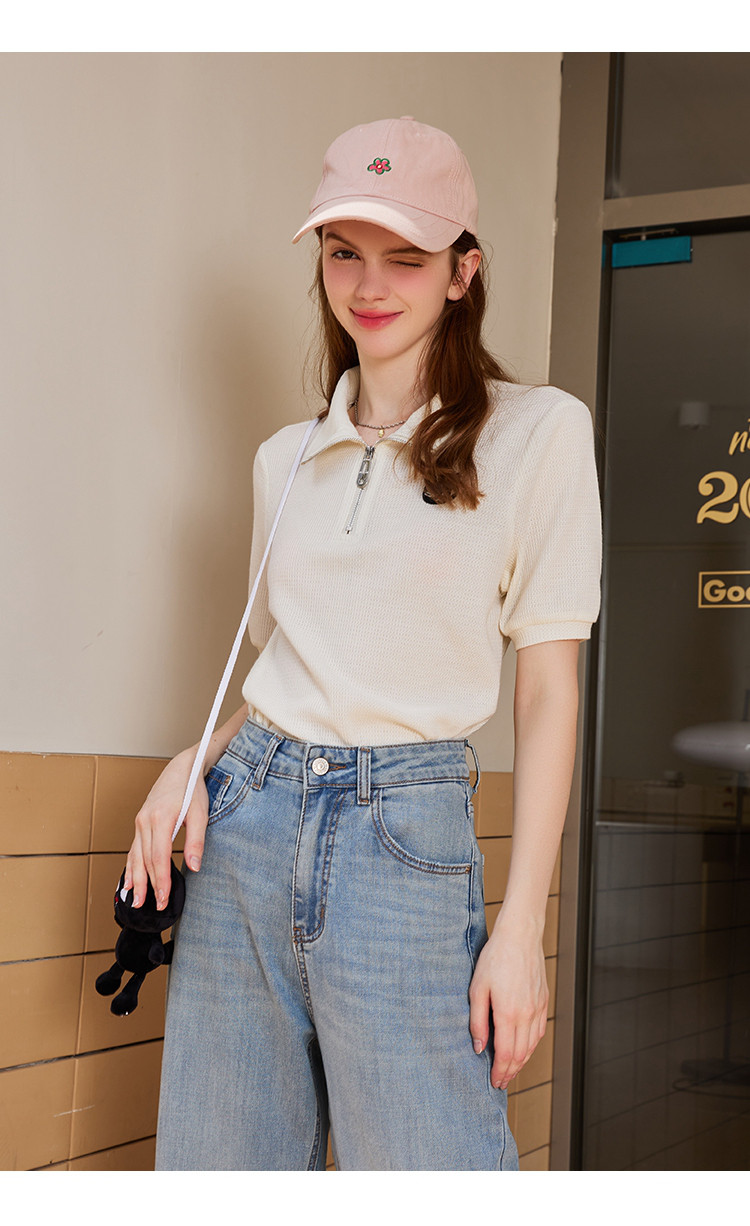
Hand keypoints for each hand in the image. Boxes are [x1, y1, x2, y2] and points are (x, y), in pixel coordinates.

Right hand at [124, 748, 208, 911]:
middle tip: (153, 907)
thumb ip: (196, 840)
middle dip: (148, 886)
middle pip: (144, 860)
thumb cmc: (192, 789)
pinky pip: (133, 848)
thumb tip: (195, 866)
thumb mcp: (200, 813)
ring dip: (135, 880)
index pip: (158, 857)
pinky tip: (128, 882)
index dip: (161, 880)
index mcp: (160, 819)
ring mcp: (140, 822)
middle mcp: (145, 821)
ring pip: (135, 856)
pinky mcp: (140, 822)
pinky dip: (130, 866)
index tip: (164, 899)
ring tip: (136, 901)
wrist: (182, 768)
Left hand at [468, 913, 548, 1089]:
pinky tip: (524, 1049)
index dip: (500, 1072)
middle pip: (520, 1054)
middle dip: (510, 1072)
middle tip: (501, 1082)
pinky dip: (531, 1046)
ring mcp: (538, 1008)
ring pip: (532, 1046)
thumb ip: (477, 1020)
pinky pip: (539, 1031)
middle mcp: (527, 1015)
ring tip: (510, 1070)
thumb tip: (478, 1047)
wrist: (520, 936)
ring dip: (521, 1062)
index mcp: (508, 1013)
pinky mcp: (543, 1001)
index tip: (494, 1082)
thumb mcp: (477, 988)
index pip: (505, 1054)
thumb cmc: (496, 958)